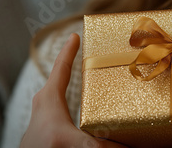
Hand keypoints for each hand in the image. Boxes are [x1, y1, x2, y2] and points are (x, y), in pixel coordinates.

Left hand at [20, 33, 126, 147]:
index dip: (69, 50)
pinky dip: (71, 104)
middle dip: (72, 65)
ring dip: (70, 86)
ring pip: (58, 94)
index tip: (75, 35)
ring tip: (85, 80)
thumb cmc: (47, 147)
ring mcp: (41, 115)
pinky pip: (59, 108)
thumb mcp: (78, 143)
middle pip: (60, 78)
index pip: (61, 67)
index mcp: (49, 98)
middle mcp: (43, 103)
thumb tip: (129, 145)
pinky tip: (80, 110)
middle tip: (84, 54)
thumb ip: (104, 143)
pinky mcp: (43, 128)